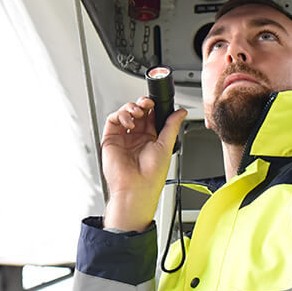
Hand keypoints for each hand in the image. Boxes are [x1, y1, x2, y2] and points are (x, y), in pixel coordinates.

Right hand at [101, 97, 185, 231]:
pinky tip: (129, 123)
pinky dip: (120, 116)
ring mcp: (123, 138)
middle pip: (137, 113)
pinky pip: (112, 121)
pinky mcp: (110, 140)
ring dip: (130, 108)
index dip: (152, 108)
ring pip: (124, 114)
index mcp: (150, 140)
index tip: (156, 103)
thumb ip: (171, 125)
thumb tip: (181, 112)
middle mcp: (136, 138)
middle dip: (141, 104)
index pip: (150, 117)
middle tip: (147, 103)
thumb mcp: (166, 145)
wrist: (136, 186)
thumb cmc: (152, 174)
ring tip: (137, 113)